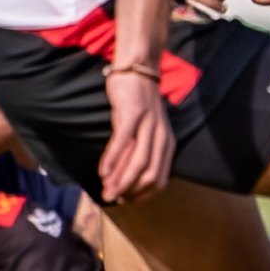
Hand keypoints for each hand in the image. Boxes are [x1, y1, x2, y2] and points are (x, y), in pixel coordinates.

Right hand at [98, 71, 175, 203]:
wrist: (138, 70)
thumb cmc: (138, 104)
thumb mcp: (144, 132)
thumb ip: (137, 152)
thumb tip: (121, 178)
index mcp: (168, 143)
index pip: (161, 178)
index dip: (143, 194)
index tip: (126, 200)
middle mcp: (161, 136)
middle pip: (150, 174)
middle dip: (130, 192)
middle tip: (112, 198)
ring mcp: (148, 125)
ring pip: (138, 162)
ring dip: (120, 181)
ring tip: (106, 191)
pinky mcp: (132, 114)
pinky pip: (123, 142)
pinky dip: (112, 160)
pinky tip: (102, 171)